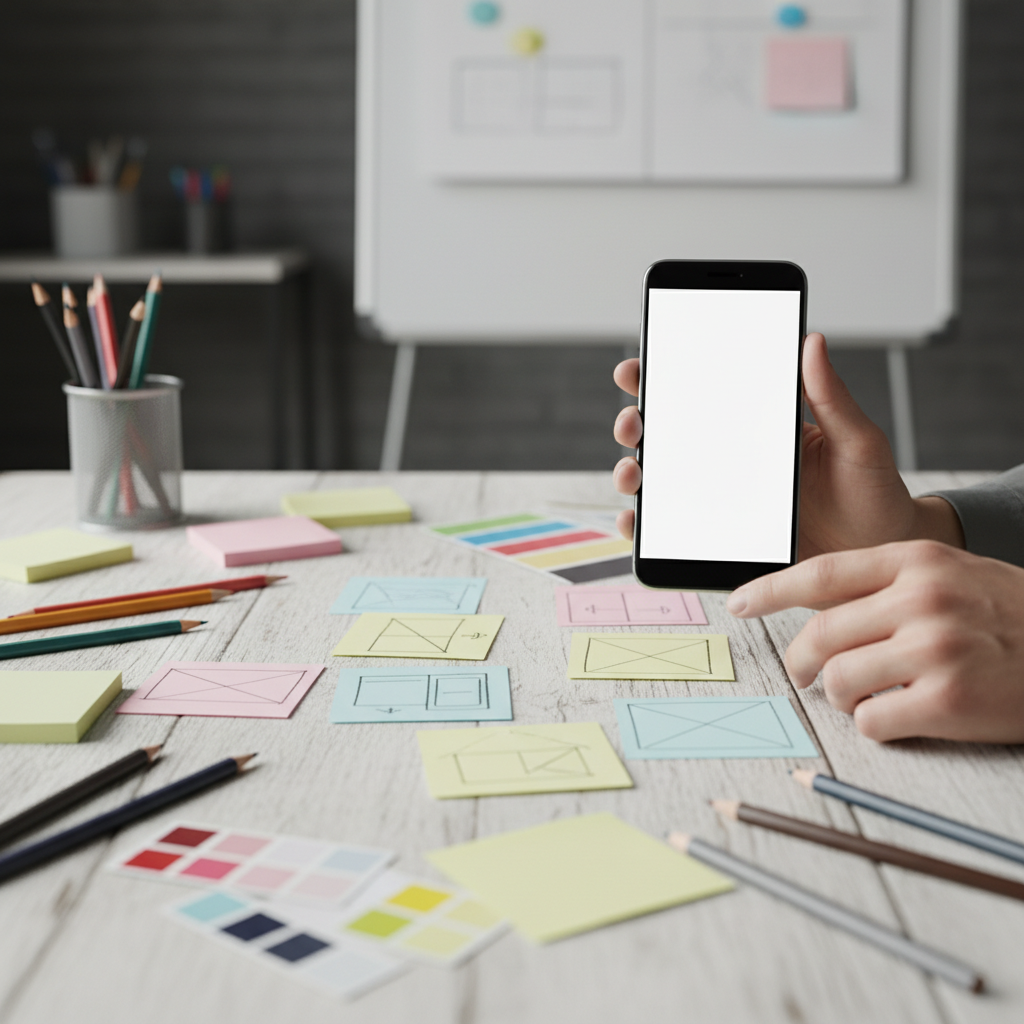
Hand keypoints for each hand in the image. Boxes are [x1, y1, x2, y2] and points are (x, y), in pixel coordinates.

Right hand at [611, 333, 964, 554]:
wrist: (881, 556)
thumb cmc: (873, 494)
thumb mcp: (857, 440)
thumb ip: (832, 397)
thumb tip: (812, 341)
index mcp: (758, 427)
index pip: (701, 393)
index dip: (660, 377)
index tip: (637, 368)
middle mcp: (731, 460)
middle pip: (665, 435)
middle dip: (635, 423)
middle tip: (634, 423)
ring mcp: (722, 500)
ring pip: (659, 482)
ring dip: (631, 472)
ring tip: (632, 474)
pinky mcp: (720, 539)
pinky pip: (672, 532)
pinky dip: (643, 528)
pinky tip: (635, 523)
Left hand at [727, 541, 1023, 742]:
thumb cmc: (1010, 615)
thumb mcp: (952, 575)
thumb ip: (887, 585)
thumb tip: (815, 608)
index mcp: (916, 560)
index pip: (820, 574)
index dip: (770, 591)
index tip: (738, 605)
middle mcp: (921, 599)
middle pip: (819, 636)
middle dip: (799, 663)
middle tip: (802, 676)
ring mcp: (935, 649)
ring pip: (839, 680)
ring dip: (841, 696)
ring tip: (868, 696)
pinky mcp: (948, 700)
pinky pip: (872, 721)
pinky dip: (874, 725)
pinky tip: (900, 716)